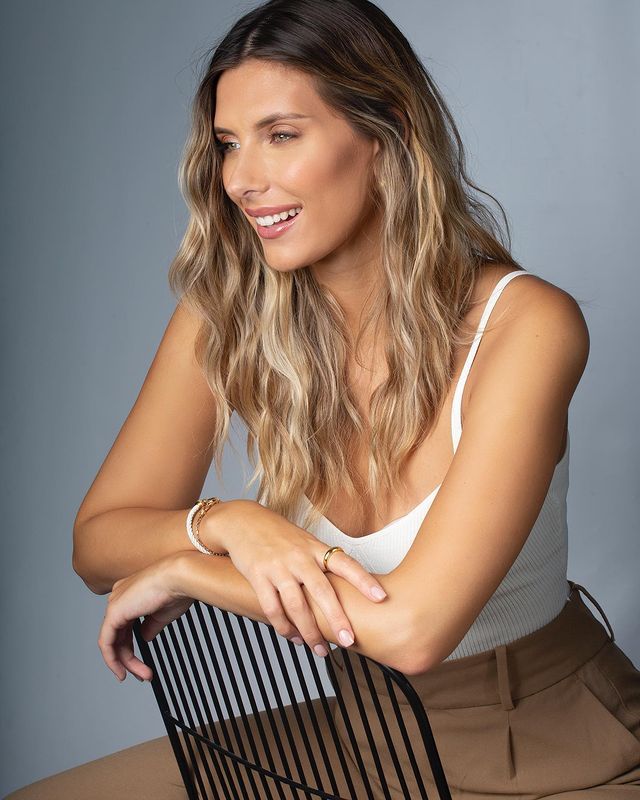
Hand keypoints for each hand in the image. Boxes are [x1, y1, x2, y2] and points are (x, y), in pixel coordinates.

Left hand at [98, 556, 193, 682]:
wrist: (180, 577)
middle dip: (129, 659)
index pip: (125, 627)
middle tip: (143, 675)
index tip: (142, 665)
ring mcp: (115, 603)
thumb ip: (150, 626)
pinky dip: (112, 658)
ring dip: (125, 662)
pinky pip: (106, 641)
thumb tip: (145, 638)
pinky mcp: (113, 612)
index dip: (131, 647)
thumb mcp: (162, 614)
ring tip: (142, 675)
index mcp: (131, 595)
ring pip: (112, 641)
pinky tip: (122, 669)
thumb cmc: (178, 589)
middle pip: (118, 636)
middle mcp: (119, 597)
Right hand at [205, 500, 387, 656]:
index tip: (381, 597)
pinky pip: (272, 608)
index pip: (345, 563)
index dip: (364, 580)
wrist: (242, 520)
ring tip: (319, 649)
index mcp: (315, 547)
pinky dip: (284, 627)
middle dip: (337, 618)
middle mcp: (299, 557)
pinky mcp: (258, 576)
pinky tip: (292, 637)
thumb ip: (321, 562)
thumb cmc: (278, 533)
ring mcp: (278, 566)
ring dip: (309, 631)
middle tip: (349, 640)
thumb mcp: (304, 541)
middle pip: (322, 591)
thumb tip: (345, 587)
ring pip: (297, 605)